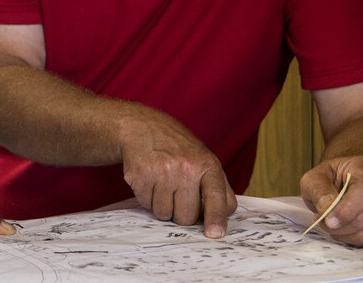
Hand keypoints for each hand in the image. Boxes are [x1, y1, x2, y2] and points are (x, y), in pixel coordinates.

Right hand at [119, 106, 236, 237]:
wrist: (142, 127)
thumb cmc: (176, 147)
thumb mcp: (203, 159)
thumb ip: (218, 188)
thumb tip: (222, 218)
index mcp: (206, 164)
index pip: (216, 197)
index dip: (215, 218)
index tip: (214, 234)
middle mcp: (185, 168)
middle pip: (186, 216)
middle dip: (181, 212)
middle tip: (177, 195)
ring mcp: (161, 172)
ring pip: (164, 214)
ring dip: (162, 206)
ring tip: (162, 185)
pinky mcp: (140, 176)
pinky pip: (146, 205)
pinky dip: (147, 198)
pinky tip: (149, 180)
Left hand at [300, 156, 362, 245]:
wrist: (344, 182)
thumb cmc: (329, 179)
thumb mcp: (314, 178)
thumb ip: (319, 191)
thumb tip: (327, 210)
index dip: (347, 210)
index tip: (328, 221)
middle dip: (343, 226)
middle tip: (323, 223)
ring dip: (349, 235)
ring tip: (332, 227)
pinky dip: (359, 241)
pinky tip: (345, 232)